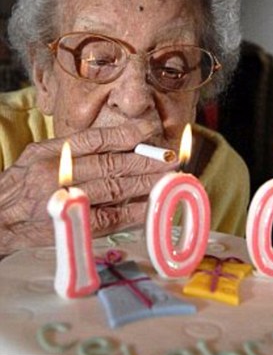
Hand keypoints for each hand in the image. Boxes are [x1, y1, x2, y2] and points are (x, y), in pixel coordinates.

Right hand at [0, 120, 175, 253]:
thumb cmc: (20, 183)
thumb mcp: (37, 153)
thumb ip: (71, 147)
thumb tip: (114, 142)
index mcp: (51, 153)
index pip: (95, 139)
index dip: (126, 133)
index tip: (149, 129)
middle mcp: (58, 175)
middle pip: (111, 164)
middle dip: (145, 161)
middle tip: (170, 158)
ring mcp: (66, 201)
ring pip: (114, 189)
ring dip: (146, 184)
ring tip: (169, 178)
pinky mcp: (72, 225)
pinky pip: (109, 217)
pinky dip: (133, 211)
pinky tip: (152, 205)